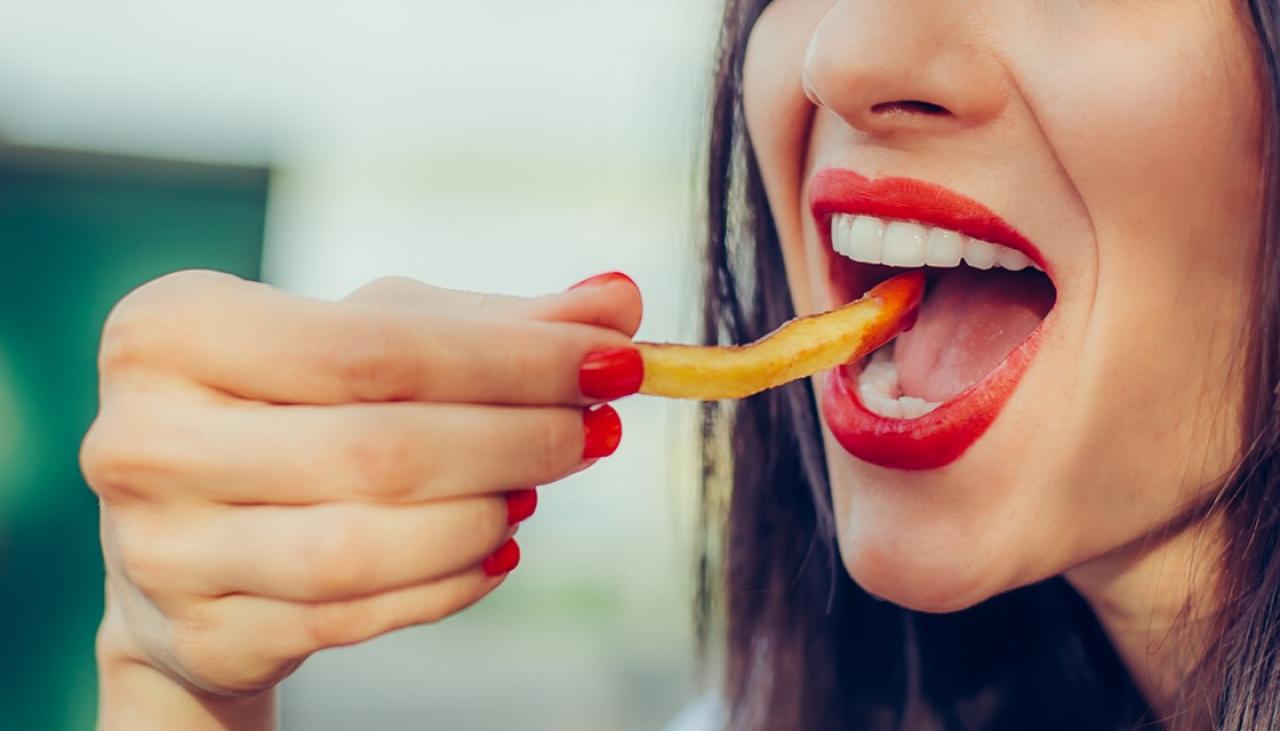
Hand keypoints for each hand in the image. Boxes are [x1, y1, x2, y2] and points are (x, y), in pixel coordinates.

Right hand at [81, 270, 641, 724]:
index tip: (615, 359)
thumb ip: (496, 323)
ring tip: (535, 488)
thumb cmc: (293, 408)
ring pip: (368, 546)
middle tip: (597, 429)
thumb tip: (618, 302)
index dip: (513, 359)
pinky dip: (450, 582)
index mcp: (174, 330)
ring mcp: (163, 550)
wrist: (191, 539)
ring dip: (485, 514)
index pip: (374, 346)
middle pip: (379, 448)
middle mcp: (146, 439)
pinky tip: (495, 548)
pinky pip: (357, 617)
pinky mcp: (202, 634)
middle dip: (518, 438)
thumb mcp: (376, 342)